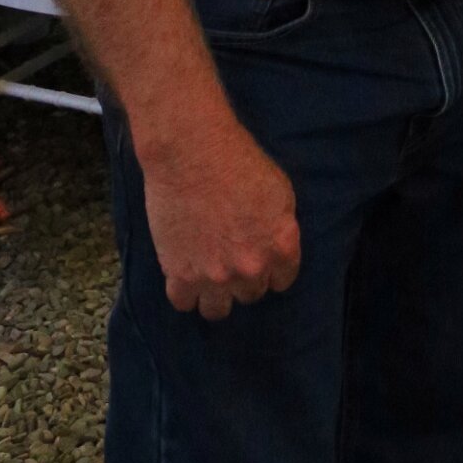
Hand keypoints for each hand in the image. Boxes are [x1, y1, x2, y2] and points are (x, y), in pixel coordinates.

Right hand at [141, 109, 300, 318]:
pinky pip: (184, 303)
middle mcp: (251, 269)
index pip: (283, 280)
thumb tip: (275, 245)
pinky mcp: (180, 274)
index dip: (272, 269)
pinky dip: (185, 292)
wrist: (192, 152)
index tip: (260, 258)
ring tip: (208, 277)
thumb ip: (281, 228)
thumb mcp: (280, 191)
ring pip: (218, 310)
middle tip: (231, 257)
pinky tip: (185, 276)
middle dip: (244, 279)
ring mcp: (215, 276)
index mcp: (280, 247)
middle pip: (251, 294)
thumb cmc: (238, 160)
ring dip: (216, 295)